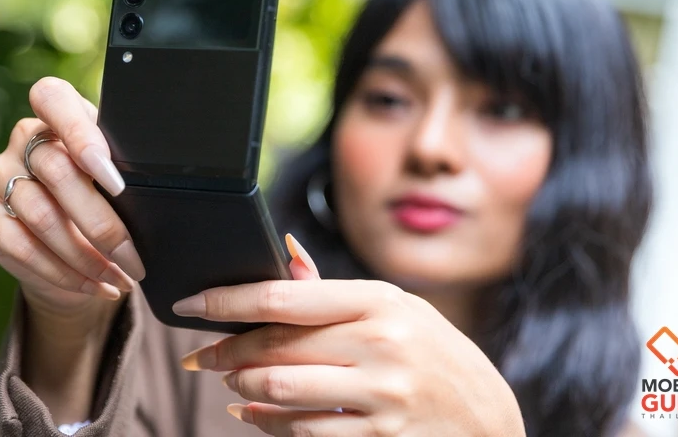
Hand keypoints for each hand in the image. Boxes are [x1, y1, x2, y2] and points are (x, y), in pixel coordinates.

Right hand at [0, 77, 144, 320]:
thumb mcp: (119, 178)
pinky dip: (64, 273)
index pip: (53, 98)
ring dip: (87, 258)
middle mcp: (22, 138)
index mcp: (58, 114)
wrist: (69, 243)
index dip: (81, 136)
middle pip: (58, 173)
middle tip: (135, 260)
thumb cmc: (105, 199)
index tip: (116, 180)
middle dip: (104, 226)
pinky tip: (94, 286)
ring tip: (120, 279)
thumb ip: (122, 171)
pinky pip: (23, 247)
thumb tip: (154, 193)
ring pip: (42, 217)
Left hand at [174, 239, 523, 436]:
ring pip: (280, 393)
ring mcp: (380, 396)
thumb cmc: (433, 351)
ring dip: (241, 389)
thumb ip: (333, 293)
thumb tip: (282, 258)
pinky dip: (265, 425)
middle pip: (274, 348)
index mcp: (378, 302)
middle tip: (203, 355)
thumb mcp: (394, 308)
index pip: (284, 298)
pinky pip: (302, 433)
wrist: (486, 417)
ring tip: (230, 382)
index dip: (227, 300)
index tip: (190, 304)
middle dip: (225, 352)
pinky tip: (252, 416)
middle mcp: (380, 345)